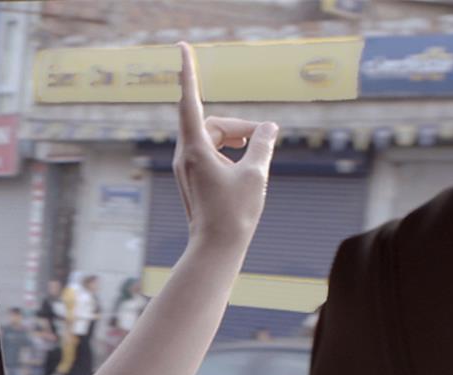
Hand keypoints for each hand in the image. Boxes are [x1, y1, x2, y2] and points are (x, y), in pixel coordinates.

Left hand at [171, 42, 277, 250]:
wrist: (216, 248)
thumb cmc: (235, 213)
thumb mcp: (256, 173)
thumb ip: (262, 144)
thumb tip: (269, 127)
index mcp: (195, 149)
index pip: (190, 101)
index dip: (188, 72)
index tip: (183, 47)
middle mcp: (185, 155)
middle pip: (211, 123)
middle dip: (239, 126)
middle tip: (264, 136)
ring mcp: (186, 167)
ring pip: (211, 137)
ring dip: (236, 138)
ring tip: (257, 148)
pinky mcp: (192, 177)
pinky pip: (210, 151)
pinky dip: (228, 150)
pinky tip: (245, 160)